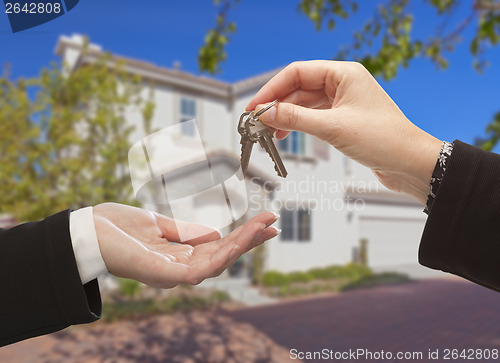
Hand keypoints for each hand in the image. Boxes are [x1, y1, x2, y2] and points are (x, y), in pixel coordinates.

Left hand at [92, 203, 278, 287]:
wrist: (84, 230)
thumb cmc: (116, 228)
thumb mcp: (157, 224)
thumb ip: (184, 232)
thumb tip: (214, 235)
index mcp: (178, 256)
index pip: (217, 248)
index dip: (241, 237)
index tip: (263, 222)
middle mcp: (179, 268)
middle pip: (223, 257)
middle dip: (249, 241)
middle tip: (274, 223)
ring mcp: (173, 274)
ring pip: (218, 263)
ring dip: (242, 246)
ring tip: (264, 228)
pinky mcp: (165, 275)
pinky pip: (201, 269)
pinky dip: (223, 255)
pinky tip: (239, 241)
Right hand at [247, 60, 441, 203]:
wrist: (410, 163)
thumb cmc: (382, 139)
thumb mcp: (332, 127)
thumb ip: (295, 118)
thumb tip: (265, 114)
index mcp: (343, 73)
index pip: (297, 73)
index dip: (271, 89)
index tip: (254, 107)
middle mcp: (342, 83)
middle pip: (298, 88)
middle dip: (276, 105)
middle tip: (256, 123)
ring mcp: (343, 101)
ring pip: (304, 104)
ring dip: (285, 117)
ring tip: (267, 133)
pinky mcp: (343, 119)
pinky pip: (313, 117)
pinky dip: (297, 125)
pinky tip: (285, 136)